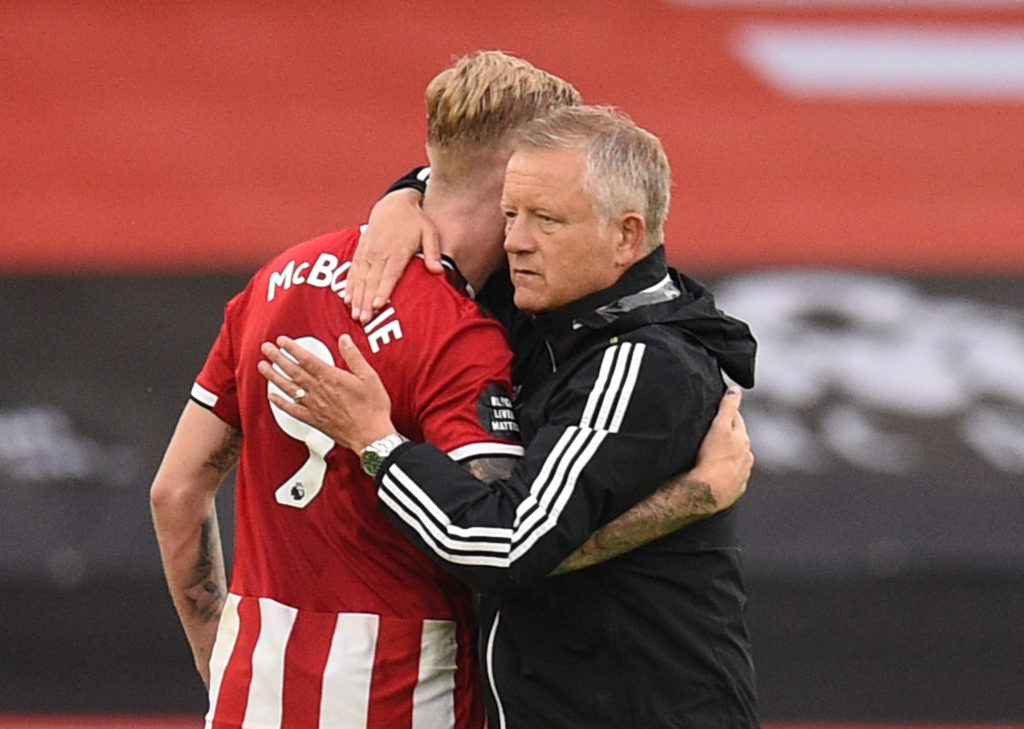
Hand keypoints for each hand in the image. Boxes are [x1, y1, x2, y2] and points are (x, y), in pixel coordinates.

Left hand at [257, 334, 396, 452]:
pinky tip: (272, 398)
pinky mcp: (314, 420)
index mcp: (331, 378)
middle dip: (278, 358)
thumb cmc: (372, 408)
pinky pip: (293, 410)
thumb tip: (344, 339)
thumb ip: (354, 356)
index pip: (307, 359)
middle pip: (293, 371)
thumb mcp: (369, 376)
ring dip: (274, 376)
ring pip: (289, 388)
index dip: (292, 348)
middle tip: (266, 348)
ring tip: (263, 367)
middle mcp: (319, 391)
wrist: (371, 436)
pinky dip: (280, 403)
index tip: (282, 341)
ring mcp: (315, 406)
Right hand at [346, 188, 441, 323]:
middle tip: (365, 320)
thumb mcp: (430, 232)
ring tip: (356, 316)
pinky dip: (349, 286)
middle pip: (372, 281)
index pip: (389, 274)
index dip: (383, 290)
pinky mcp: (360, 252)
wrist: (394, 205)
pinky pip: (353, 272)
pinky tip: (347, 300)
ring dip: (357, 298)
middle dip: (367, 301)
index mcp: (397, 251)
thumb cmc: (415, 221)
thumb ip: (433, 252)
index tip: (378, 305)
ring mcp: (368, 253)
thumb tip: (438, 270)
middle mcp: (380, 253)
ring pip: (360, 279)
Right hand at [690, 386, 752, 510]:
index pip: (736, 420)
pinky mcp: (735, 490)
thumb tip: (735, 389)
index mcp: (743, 440)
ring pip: (736, 459)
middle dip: (729, 435)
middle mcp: (747, 457)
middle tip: (713, 433)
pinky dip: (725, 473)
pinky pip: (731, 478)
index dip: (727, 414)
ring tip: (712, 455)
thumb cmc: (711, 458)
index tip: (718, 412)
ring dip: (728, 455)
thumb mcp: (719, 427)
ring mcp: (742, 474)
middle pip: (737, 440)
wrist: (706, 492)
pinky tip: (713, 474)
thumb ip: (728, 407)